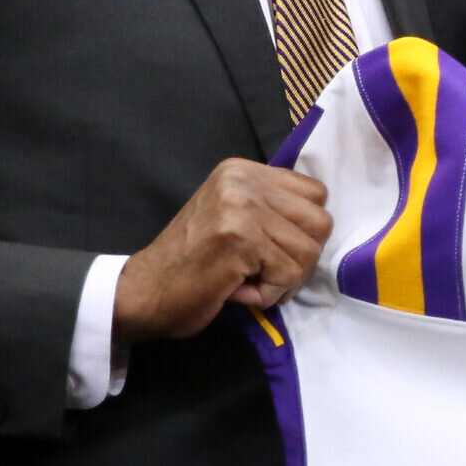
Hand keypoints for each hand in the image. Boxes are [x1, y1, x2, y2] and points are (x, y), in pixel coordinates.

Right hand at [115, 160, 332, 342]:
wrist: (143, 292)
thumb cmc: (191, 263)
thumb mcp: (231, 216)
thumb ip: (270, 207)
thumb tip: (322, 220)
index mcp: (242, 170)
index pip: (316, 193)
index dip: (303, 230)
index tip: (273, 248)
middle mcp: (243, 181)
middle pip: (320, 222)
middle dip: (301, 257)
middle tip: (266, 272)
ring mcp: (241, 208)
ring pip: (309, 251)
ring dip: (285, 280)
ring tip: (249, 281)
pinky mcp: (241, 240)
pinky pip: (289, 274)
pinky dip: (270, 294)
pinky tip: (239, 291)